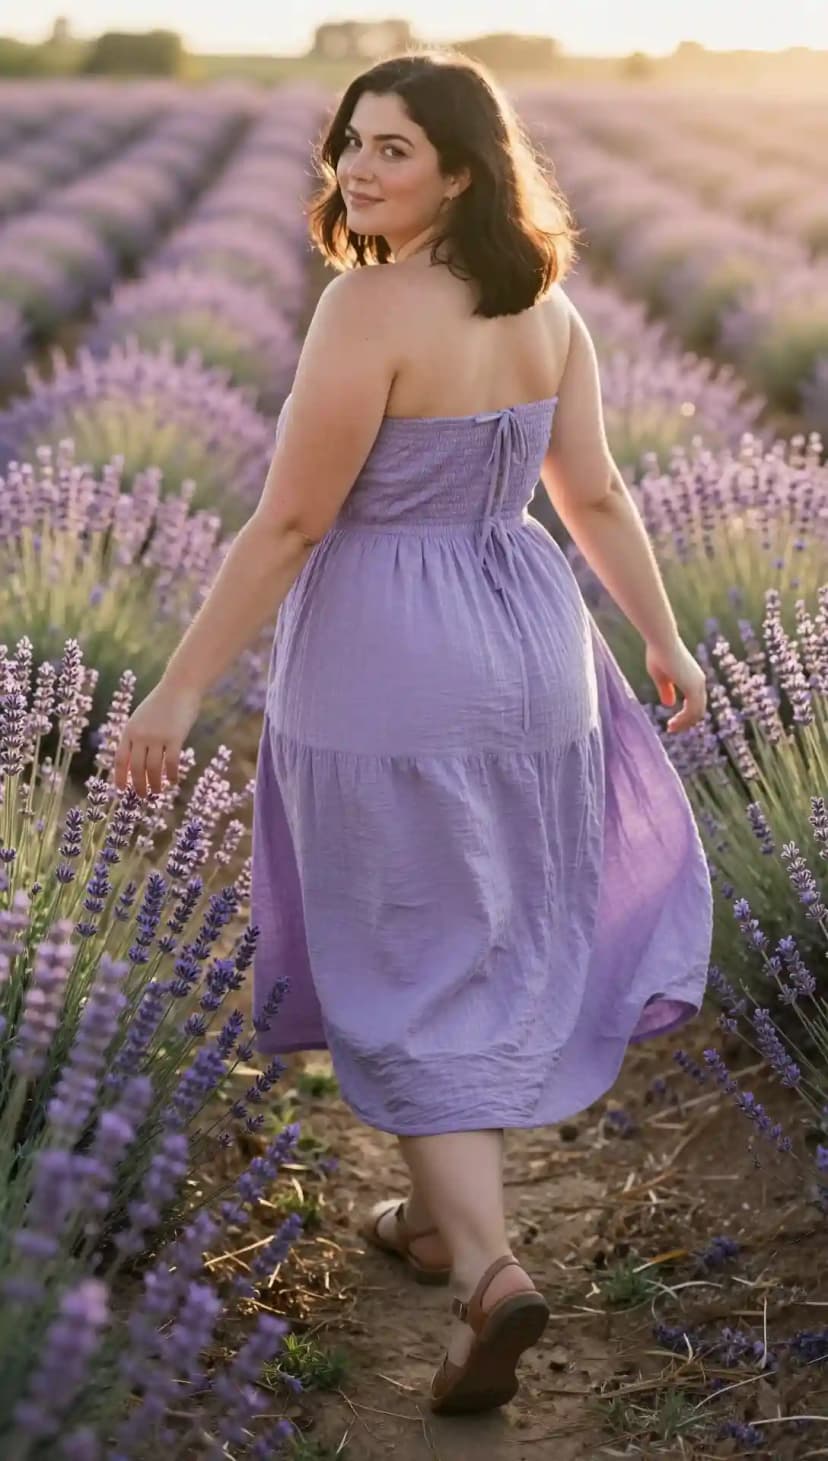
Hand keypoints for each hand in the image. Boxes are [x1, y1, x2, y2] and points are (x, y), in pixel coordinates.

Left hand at [113, 680, 202, 797]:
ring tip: (158, 793)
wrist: (180, 685)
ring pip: (153, 768)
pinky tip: (174, 782)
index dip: (120, 777)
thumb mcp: (141, 717)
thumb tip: (136, 760)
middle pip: (136, 768)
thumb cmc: (162, 702)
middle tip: (143, 797)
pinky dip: (172, 775)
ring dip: (155, 784)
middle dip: (138, 785)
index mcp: (129, 730)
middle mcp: (141, 735)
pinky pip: (172, 762)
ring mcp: (157, 736)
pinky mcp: (175, 737)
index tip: (122, 790)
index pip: (120, 760)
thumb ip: (137, 736)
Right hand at [645, 638, 706, 733]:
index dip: (685, 715)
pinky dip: (683, 720)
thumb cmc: (658, 653)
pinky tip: (672, 724)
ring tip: (671, 728)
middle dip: (686, 722)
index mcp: (693, 678)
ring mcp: (697, 684)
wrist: (661, 641)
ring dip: (684, 723)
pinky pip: (692, 711)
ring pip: (697, 713)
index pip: (695, 703)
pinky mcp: (692, 687)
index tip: (671, 722)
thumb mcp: (661, 676)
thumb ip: (666, 690)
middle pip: (699, 710)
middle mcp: (699, 682)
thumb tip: (669, 704)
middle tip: (671, 729)